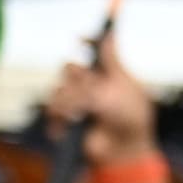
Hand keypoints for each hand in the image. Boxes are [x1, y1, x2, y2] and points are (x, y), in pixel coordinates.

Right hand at [44, 23, 155, 169]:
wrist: (122, 149)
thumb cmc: (130, 118)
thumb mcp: (123, 86)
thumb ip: (112, 61)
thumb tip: (109, 33)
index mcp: (111, 74)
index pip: (97, 49)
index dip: (89, 41)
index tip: (81, 38)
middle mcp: (92, 83)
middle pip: (70, 68)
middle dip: (76, 80)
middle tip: (89, 93)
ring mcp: (78, 100)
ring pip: (58, 88)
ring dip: (66, 102)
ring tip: (79, 115)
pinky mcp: (67, 116)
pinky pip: (52, 108)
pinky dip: (57, 117)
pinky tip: (64, 128)